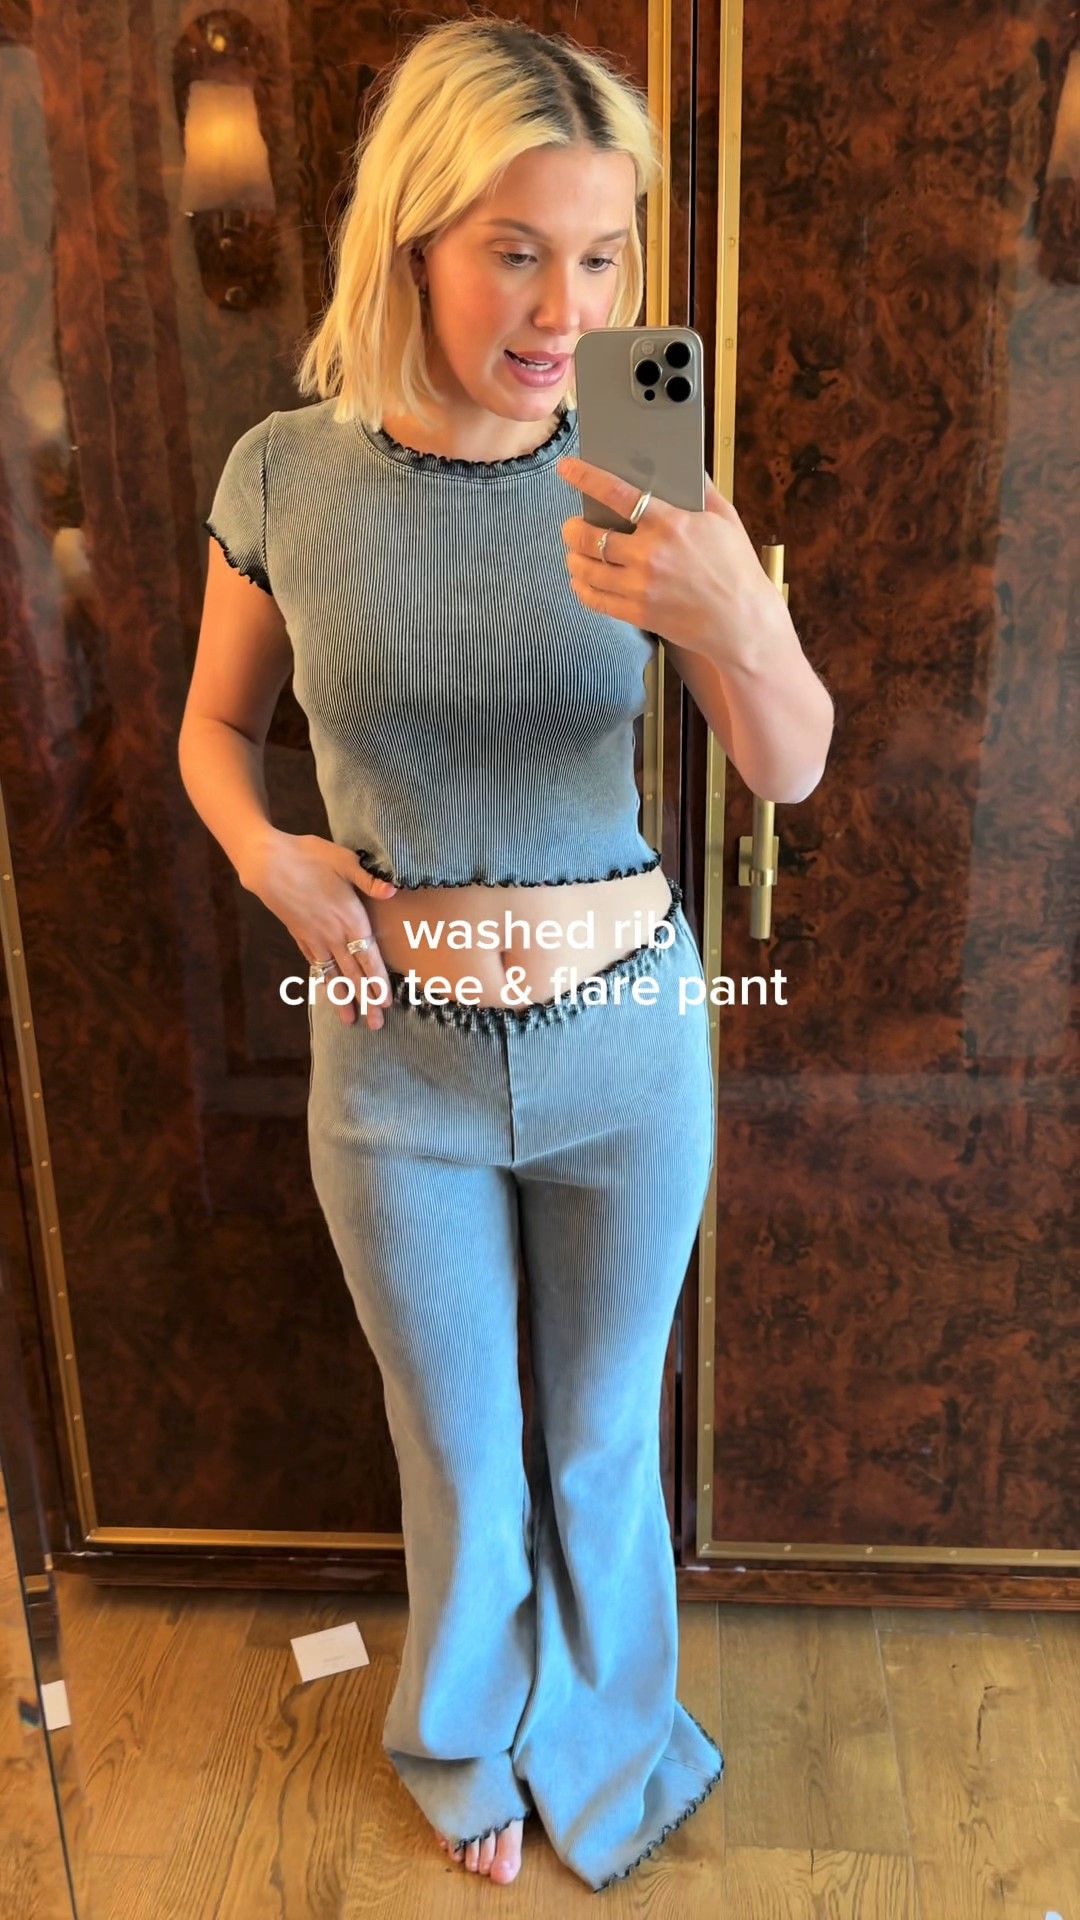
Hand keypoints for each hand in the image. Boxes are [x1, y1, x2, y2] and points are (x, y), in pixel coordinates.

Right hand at [241, 828, 397, 1030]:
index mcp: (350, 918)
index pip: (369, 958)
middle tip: (375, 1025)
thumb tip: (392, 892)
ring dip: (342, 999)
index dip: (378, 981)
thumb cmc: (308, 856)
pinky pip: (315, 963)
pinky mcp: (299, 934)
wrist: (266, 862)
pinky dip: (323, 980)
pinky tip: (328, 990)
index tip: (386, 1002)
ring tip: (350, 1021)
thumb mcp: (344, 860)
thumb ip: (369, 880)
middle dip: (365, 1000)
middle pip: (353, 974)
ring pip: (332, 974)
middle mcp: (333, 934)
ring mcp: (314, 937)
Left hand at [556, 453, 774, 664]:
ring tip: (574, 554)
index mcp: (669, 523)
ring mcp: (640, 587)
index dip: (585, 478)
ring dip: (573, 559)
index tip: (567, 470)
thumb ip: (703, 490)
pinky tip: (581, 583)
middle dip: (572, 529)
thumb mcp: (726, 519)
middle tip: (570, 526)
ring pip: (586, 569)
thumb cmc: (738, 569)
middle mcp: (649, 554)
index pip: (616, 493)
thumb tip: (688, 466)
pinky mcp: (638, 614)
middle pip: (590, 536)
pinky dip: (582, 589)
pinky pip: (596, 601)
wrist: (744, 623)